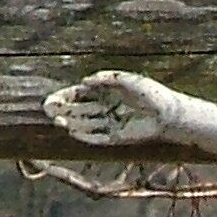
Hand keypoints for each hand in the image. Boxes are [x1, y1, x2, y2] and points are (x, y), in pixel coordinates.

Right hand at [44, 69, 179, 146]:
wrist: (170, 114)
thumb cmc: (151, 93)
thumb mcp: (127, 80)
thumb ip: (106, 78)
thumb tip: (84, 81)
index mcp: (106, 93)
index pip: (79, 95)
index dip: (64, 97)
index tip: (50, 100)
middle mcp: (105, 109)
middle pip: (78, 110)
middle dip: (62, 110)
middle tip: (46, 110)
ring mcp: (110, 123)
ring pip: (85, 124)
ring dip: (70, 123)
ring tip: (57, 122)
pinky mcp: (116, 137)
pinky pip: (97, 137)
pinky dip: (85, 136)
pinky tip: (72, 132)